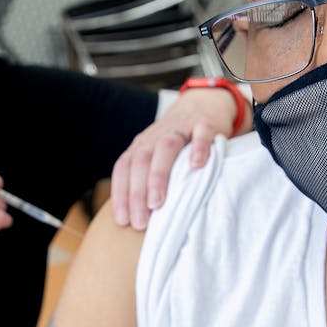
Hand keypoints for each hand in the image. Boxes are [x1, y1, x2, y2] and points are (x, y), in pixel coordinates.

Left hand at [110, 86, 240, 229]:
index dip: (121, 194)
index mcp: (141, 145)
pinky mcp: (205, 124)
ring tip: (158, 202)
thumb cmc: (178, 142)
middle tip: (140, 221)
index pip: (124, 168)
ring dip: (159, 175)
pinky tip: (196, 165)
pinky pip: (201, 134)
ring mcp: (181, 128)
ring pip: (166, 148)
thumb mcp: (157, 156)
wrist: (203, 104)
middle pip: (141, 161)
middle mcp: (156, 136)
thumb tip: (137, 220)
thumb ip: (147, 179)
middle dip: (137, 193)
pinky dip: (198, 148)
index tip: (122, 221)